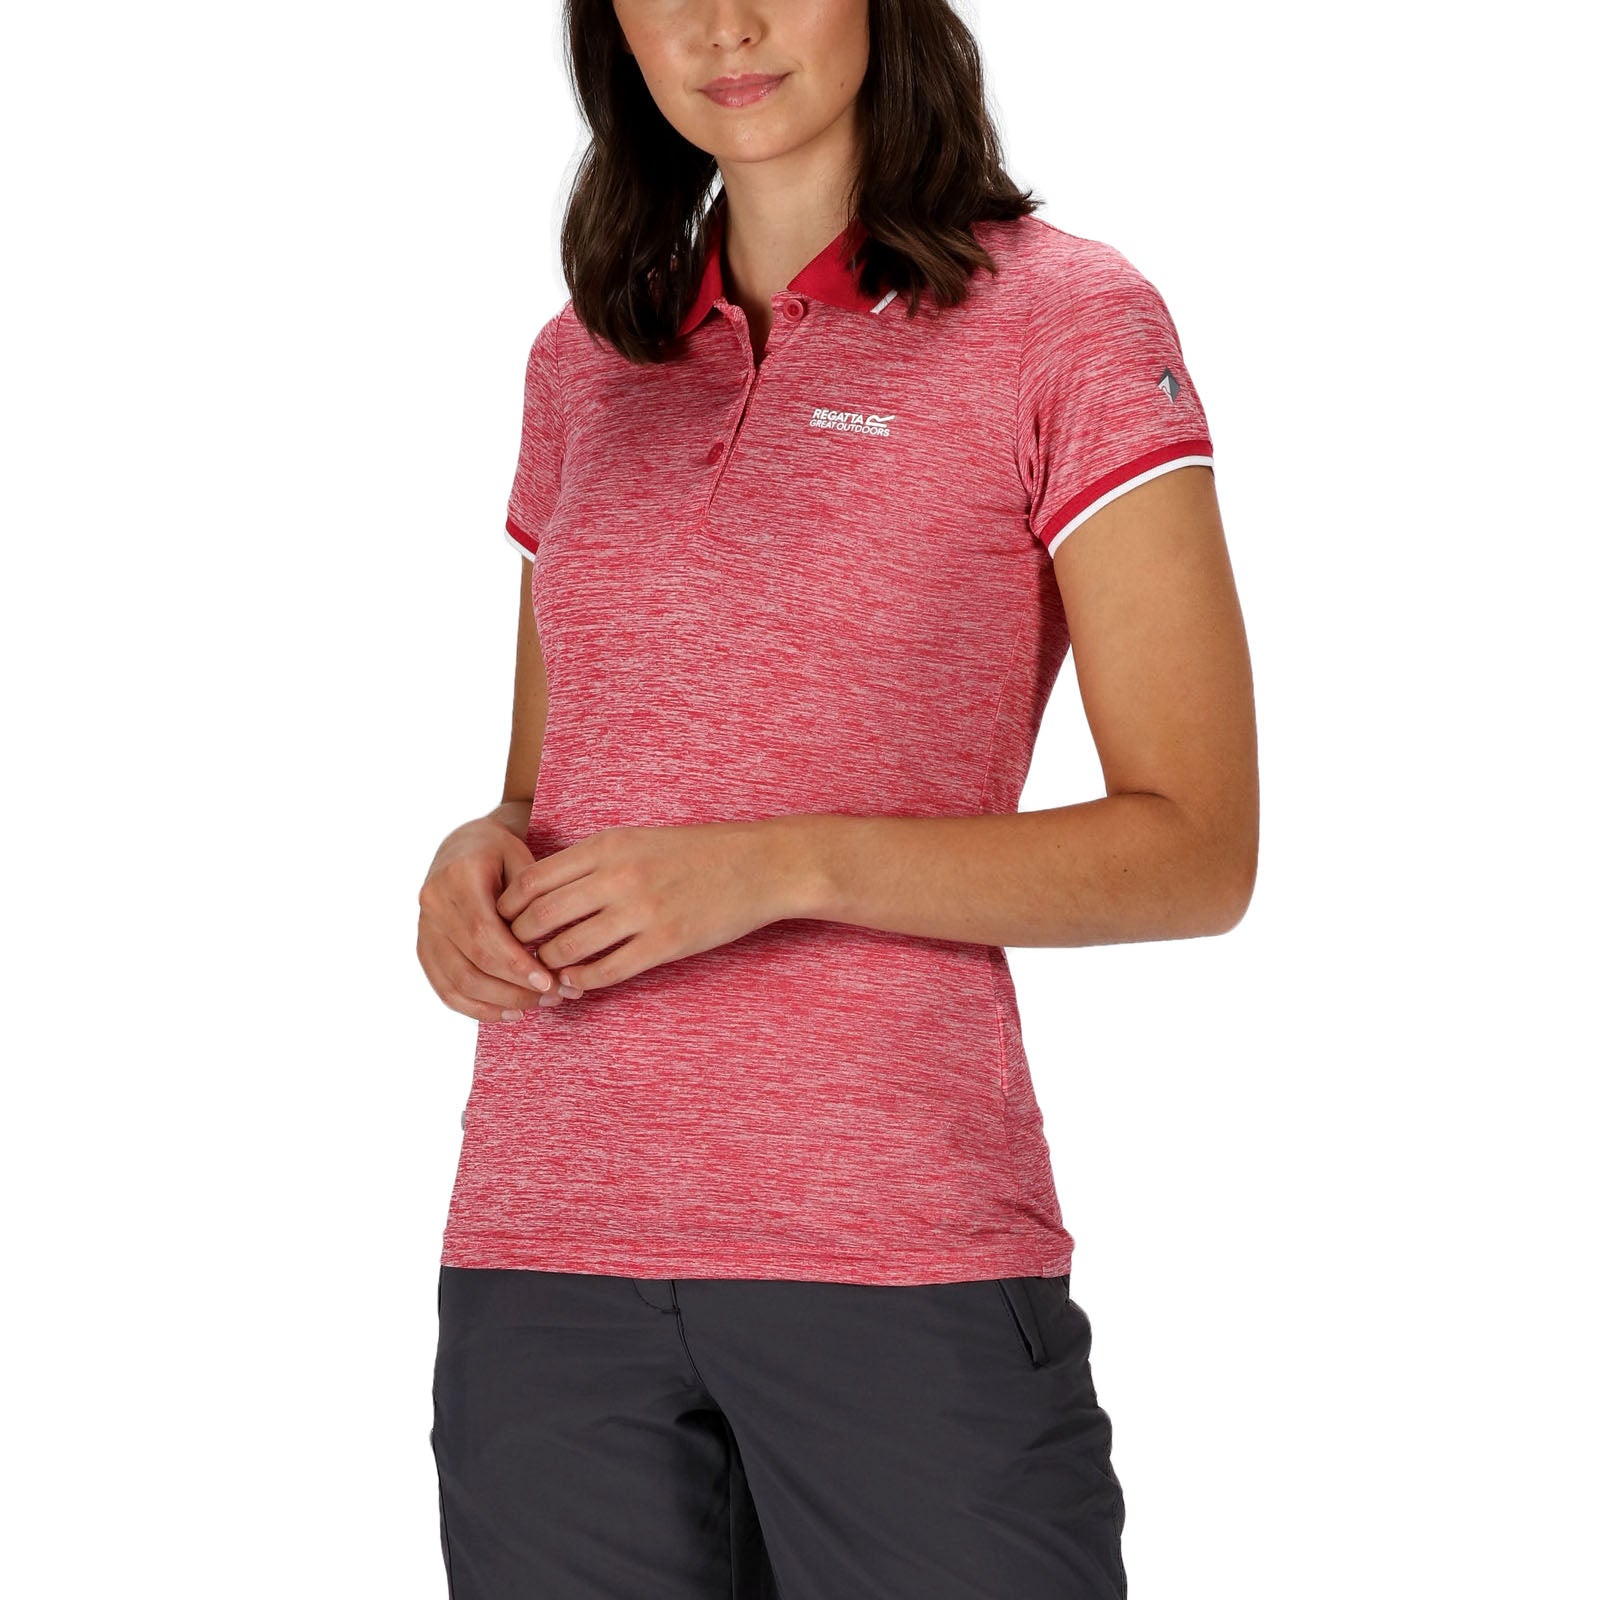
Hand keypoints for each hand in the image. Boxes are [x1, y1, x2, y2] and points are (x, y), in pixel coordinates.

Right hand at [416, 816, 570, 1021]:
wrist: (464, 845)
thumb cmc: (501, 852)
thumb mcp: (522, 859)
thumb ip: (532, 900)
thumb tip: (549, 952)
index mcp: (457, 878)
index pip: (484, 934)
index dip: (515, 965)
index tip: (549, 981)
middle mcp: (433, 904)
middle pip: (472, 964)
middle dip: (516, 988)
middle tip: (555, 995)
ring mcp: (424, 928)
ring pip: (457, 984)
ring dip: (500, 1003)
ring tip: (539, 1005)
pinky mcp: (424, 948)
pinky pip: (445, 989)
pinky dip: (477, 1008)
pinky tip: (510, 1012)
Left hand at [493, 820, 792, 1001]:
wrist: (759, 865)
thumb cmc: (696, 852)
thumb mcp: (637, 840)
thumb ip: (591, 862)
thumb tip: (540, 892)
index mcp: (608, 845)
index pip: (532, 879)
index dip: (509, 907)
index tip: (505, 921)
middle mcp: (619, 876)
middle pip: (540, 917)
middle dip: (519, 941)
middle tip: (516, 953)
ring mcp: (642, 912)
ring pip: (567, 948)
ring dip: (548, 966)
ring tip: (545, 971)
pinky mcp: (665, 943)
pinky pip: (605, 971)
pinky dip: (582, 981)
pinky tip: (578, 981)